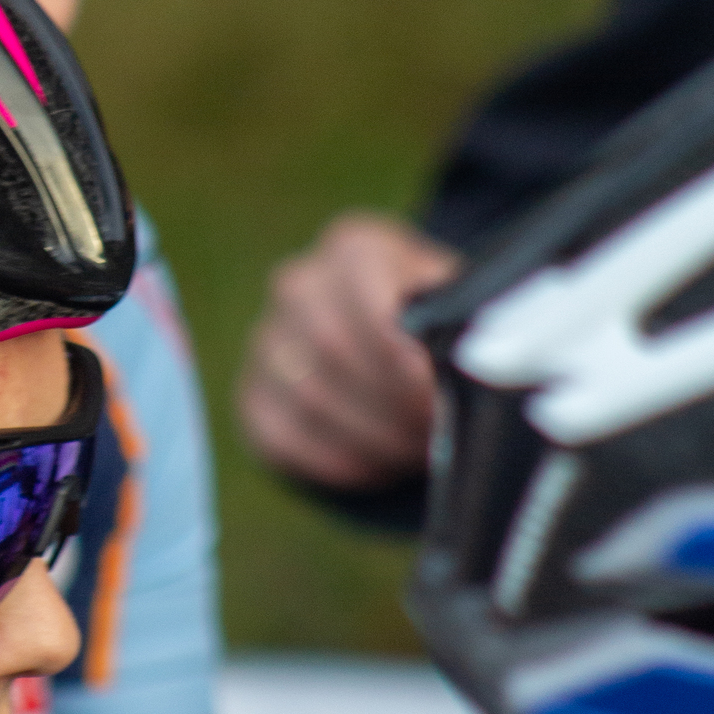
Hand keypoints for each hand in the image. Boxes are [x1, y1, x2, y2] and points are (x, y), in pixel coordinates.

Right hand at [237, 213, 459, 491]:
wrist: (397, 356)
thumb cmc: (439, 328)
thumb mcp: (459, 309)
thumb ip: (454, 329)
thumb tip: (450, 376)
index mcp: (357, 248)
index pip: (365, 292)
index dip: (398, 348)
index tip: (432, 389)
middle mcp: (299, 284)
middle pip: (333, 347)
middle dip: (393, 400)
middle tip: (438, 431)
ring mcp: (267, 341)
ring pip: (310, 397)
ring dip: (373, 436)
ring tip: (418, 448)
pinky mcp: (254, 397)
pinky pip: (284, 438)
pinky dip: (338, 461)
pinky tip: (380, 465)